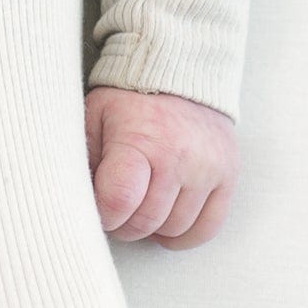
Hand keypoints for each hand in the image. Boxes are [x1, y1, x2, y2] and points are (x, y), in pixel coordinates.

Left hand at [84, 86, 237, 247]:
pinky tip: (167, 221)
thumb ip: (84, 160)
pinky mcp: (228, 175)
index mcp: (140, 140)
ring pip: (174, 229)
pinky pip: (207, 228)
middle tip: (118, 209)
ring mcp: (208, 168)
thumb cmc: (129, 101)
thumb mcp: (94, 118)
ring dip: (153, 227)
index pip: (119, 202)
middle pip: (146, 222)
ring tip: (142, 205)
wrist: (181, 71)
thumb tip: (79, 204)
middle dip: (124, 224)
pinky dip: (184, 235)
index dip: (104, 216)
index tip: (101, 208)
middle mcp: (179, 156)